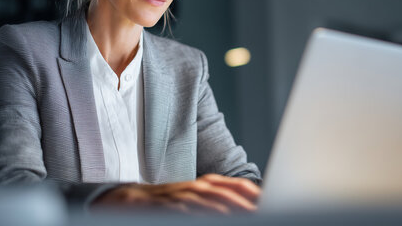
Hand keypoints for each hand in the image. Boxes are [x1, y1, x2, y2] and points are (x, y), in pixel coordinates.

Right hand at [91, 174, 260, 214]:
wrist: (131, 199)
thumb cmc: (169, 202)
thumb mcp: (196, 198)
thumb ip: (217, 202)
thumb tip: (246, 208)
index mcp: (207, 184)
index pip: (237, 185)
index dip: (254, 194)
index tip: (270, 202)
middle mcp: (197, 186)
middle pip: (228, 193)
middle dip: (248, 204)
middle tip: (264, 211)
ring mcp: (183, 195)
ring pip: (212, 200)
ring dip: (231, 208)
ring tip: (249, 214)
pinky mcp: (170, 204)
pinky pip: (190, 209)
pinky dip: (205, 213)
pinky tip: (220, 217)